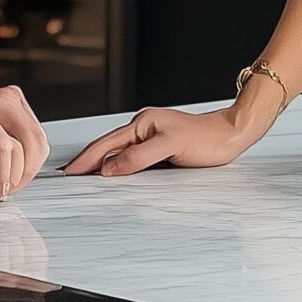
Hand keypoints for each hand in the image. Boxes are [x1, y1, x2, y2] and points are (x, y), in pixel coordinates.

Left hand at [0, 82, 48, 202]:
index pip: (4, 147)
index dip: (5, 176)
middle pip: (30, 144)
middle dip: (21, 176)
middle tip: (2, 192)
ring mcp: (11, 98)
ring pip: (39, 140)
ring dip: (29, 168)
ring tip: (8, 183)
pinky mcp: (17, 102)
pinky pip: (36, 134)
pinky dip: (31, 156)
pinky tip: (14, 168)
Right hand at [62, 105, 253, 177]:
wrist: (232, 135)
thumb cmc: (208, 139)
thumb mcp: (171, 146)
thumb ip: (139, 157)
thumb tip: (110, 168)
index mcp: (142, 123)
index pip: (106, 144)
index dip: (86, 159)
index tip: (69, 172)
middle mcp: (144, 128)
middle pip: (108, 147)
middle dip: (87, 161)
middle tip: (68, 176)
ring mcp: (151, 137)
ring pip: (118, 153)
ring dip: (101, 165)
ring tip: (84, 177)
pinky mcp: (160, 148)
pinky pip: (131, 158)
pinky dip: (118, 166)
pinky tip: (113, 175)